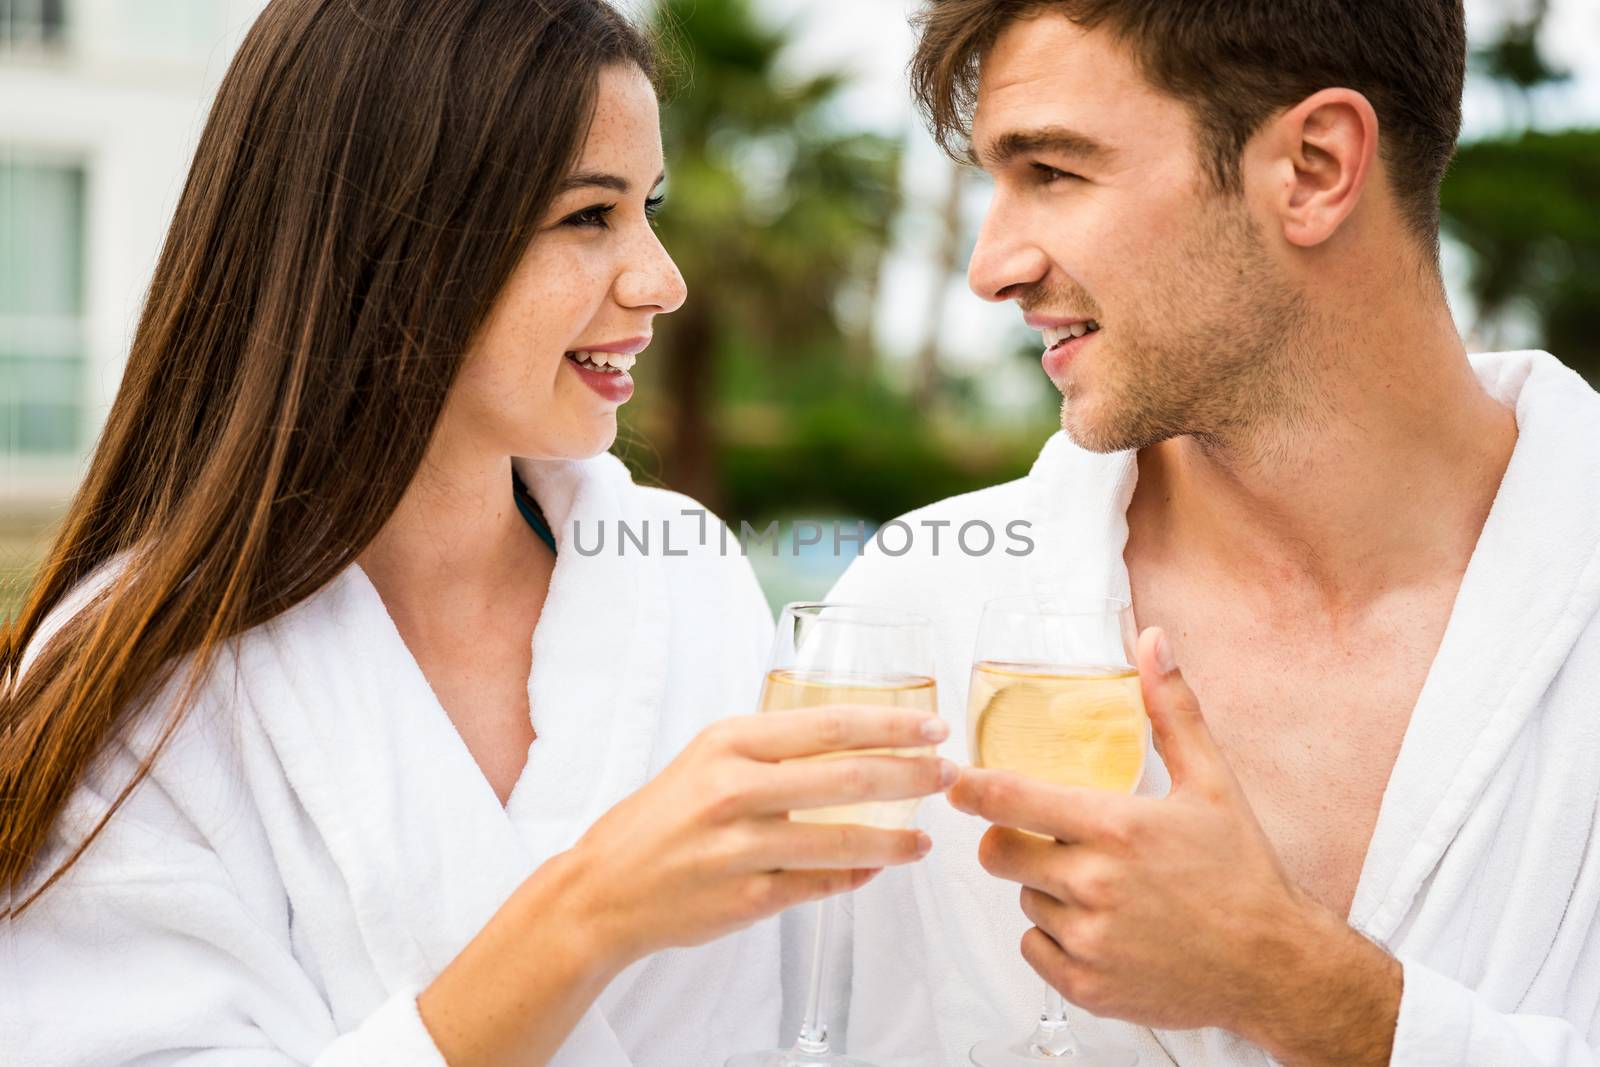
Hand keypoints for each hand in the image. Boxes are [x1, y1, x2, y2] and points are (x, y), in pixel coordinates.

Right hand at [568, 703, 952, 965]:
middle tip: (946, 773)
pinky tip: (878, 868)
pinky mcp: (746, 899)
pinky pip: (820, 885)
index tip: (932, 726)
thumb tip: (851, 743)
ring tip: (924, 839)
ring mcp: (741, 848)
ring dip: (895, 840)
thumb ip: (769, 749)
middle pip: (846, 778)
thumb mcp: (705, 759)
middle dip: (909, 775)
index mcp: (728, 743)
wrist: (604, 888)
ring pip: (842, 840)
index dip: (889, 725)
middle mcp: (734, 790)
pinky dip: (856, 876)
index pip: (827, 725)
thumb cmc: (661, 818)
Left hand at [949, 627, 1400, 1065]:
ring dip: (1047, 890)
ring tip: (1105, 889)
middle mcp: (1094, 884)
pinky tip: (1102, 926)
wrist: (1275, 967)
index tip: (955, 782)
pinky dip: (1056, 937)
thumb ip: (1171, 708)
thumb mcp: (1213, 782)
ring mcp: (1089, 939)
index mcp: (1116, 827)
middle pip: (1000, 853)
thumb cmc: (1243, 874)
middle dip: (1013, 840)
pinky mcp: (1086, 985)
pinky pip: (1033, 947)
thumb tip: (1153, 640)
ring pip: (1025, 900)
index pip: (1012, 799)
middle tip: (1051, 840)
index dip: (972, 789)